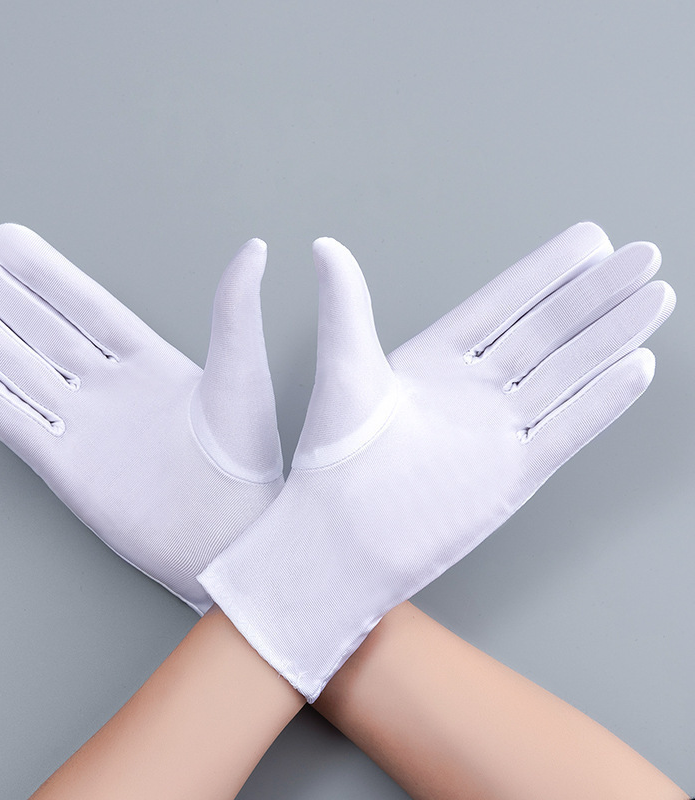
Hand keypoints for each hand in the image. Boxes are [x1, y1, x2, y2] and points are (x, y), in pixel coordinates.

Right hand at [0, 224, 282, 613]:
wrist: (229, 539)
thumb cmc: (247, 460)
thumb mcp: (242, 373)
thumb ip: (235, 310)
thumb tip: (254, 248)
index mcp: (151, 363)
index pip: (87, 307)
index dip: (46, 274)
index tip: (8, 240)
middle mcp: (112, 390)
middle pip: (43, 331)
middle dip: (0, 294)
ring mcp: (87, 428)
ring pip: (21, 368)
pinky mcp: (67, 468)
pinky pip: (16, 421)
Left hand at [198, 222, 675, 699]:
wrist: (340, 545)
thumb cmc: (332, 463)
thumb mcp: (344, 372)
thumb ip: (346, 307)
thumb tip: (324, 244)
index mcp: (434, 360)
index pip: (503, 303)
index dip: (548, 271)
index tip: (591, 238)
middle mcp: (471, 392)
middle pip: (547, 331)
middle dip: (596, 294)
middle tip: (644, 253)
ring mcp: (495, 433)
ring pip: (567, 373)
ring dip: (612, 335)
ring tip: (657, 296)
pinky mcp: (511, 477)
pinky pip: (568, 430)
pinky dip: (604, 400)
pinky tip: (638, 366)